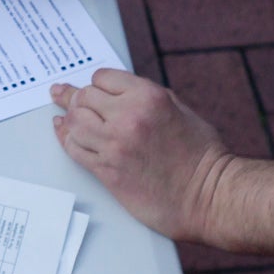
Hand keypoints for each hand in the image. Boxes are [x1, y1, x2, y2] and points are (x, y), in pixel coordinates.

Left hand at [52, 67, 234, 242]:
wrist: (208, 195)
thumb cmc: (201, 154)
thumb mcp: (178, 108)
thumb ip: (145, 97)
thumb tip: (117, 93)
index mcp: (147, 96)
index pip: (103, 78)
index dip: (97, 83)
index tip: (94, 88)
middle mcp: (127, 117)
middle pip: (83, 97)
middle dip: (76, 97)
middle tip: (65, 96)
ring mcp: (115, 145)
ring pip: (74, 122)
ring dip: (69, 118)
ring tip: (64, 116)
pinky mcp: (108, 170)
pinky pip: (75, 149)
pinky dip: (67, 139)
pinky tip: (66, 134)